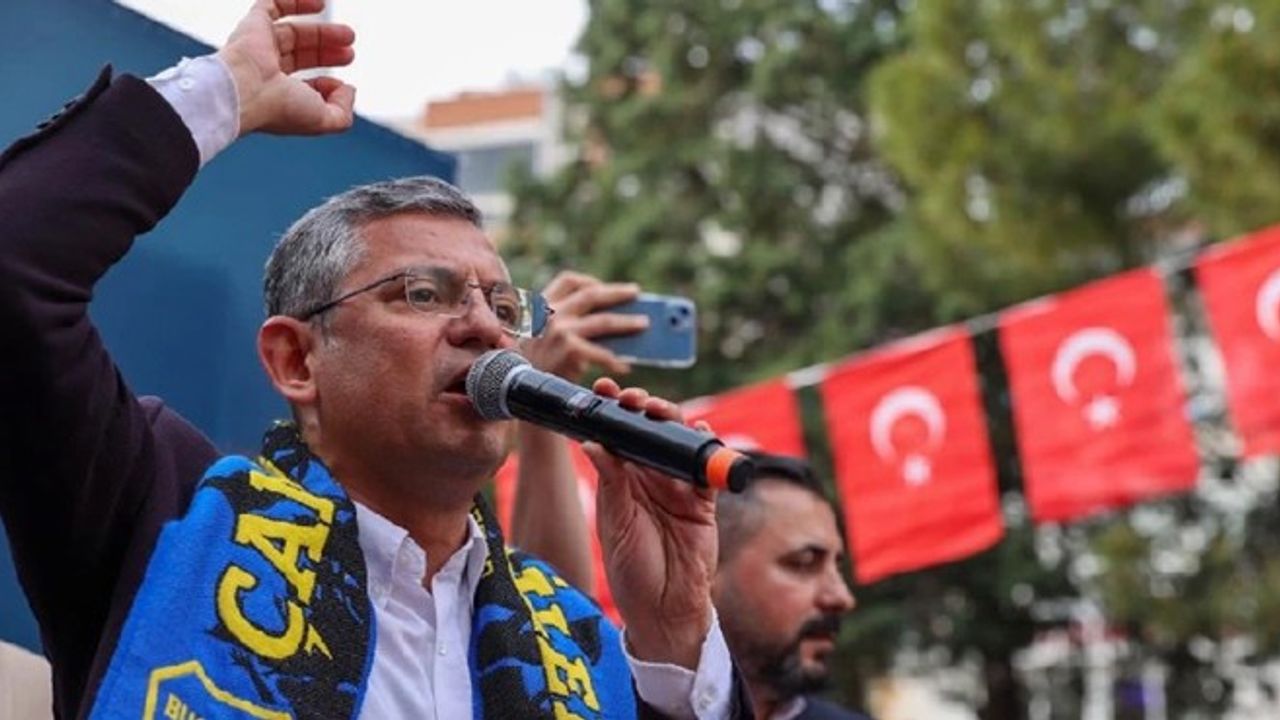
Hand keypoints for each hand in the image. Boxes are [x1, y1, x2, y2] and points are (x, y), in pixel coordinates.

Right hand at [217, 0, 356, 135]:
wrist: (245, 90)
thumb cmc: (279, 108)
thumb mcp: (323, 120)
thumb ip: (342, 112)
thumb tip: (348, 89)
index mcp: (278, 96)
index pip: (304, 86)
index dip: (325, 85)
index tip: (339, 85)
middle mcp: (266, 72)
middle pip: (301, 56)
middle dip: (327, 53)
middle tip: (350, 52)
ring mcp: (259, 47)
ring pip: (291, 33)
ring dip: (321, 32)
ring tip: (349, 34)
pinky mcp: (253, 24)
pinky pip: (272, 5)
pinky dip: (296, 2)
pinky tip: (320, 4)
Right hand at [519, 271, 647, 380]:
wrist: (517, 394)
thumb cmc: (532, 369)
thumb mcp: (539, 339)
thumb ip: (563, 326)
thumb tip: (609, 324)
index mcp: (540, 307)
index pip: (568, 281)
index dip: (589, 281)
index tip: (605, 287)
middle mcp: (550, 314)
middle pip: (591, 294)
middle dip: (617, 292)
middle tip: (636, 293)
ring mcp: (560, 330)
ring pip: (604, 321)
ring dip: (627, 322)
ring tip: (643, 325)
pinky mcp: (570, 350)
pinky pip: (603, 353)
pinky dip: (615, 361)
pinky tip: (624, 367)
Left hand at [585, 378, 716, 669]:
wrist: (664, 607)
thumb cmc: (631, 569)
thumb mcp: (615, 522)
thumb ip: (610, 482)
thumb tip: (593, 442)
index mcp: (621, 480)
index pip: (616, 435)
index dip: (610, 410)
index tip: (602, 389)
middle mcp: (649, 478)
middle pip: (649, 431)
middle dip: (642, 408)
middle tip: (633, 398)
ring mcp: (677, 487)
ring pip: (677, 442)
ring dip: (672, 420)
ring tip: (660, 410)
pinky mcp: (703, 501)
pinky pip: (708, 468)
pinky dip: (707, 447)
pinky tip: (700, 431)